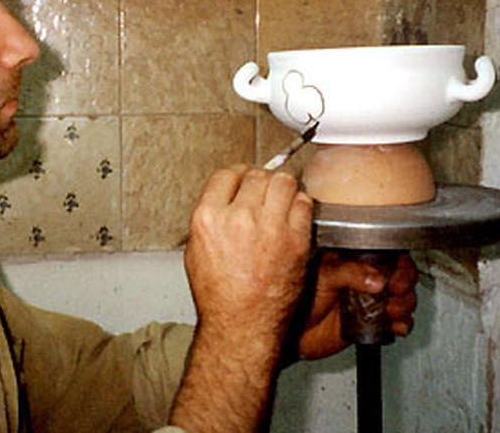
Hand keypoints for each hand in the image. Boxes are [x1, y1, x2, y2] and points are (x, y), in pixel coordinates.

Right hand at [170, 166, 312, 431]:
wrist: (242, 325)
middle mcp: (238, 217)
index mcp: (208, 218)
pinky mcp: (296, 239)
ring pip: (283, 182)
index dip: (238, 175)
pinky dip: (300, 204)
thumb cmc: (218, 296)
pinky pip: (304, 204)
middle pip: (257, 175)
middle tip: (265, 192)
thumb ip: (210, 221)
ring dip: (283, 187)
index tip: (244, 180)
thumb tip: (225, 202)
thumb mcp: (196, 252)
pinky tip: (294, 214)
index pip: (226, 175)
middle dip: (261, 181)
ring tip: (282, 199)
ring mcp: (269, 227)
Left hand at [291, 251, 418, 360]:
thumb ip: (348, 273)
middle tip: (396, 292)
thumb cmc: (300, 300)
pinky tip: (397, 326)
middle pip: (400, 274)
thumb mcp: (323, 277)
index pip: (386, 252)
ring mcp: (370, 299)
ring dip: (405, 304)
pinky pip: (397, 321)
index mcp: (353, 259)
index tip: (397, 272)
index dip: (398, 261)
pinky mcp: (372, 321)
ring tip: (392, 311)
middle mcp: (364, 278)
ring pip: (403, 297)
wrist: (295, 335)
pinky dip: (403, 324)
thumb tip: (377, 279)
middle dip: (405, 283)